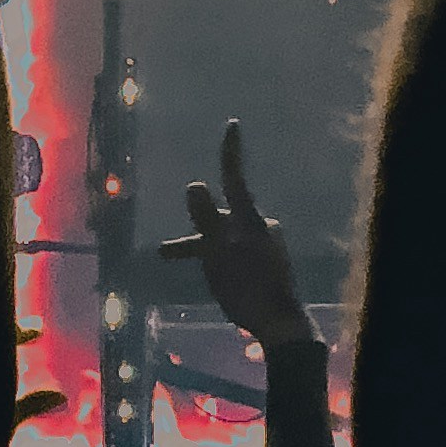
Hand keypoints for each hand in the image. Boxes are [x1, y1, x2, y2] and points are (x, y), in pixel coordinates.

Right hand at [157, 121, 316, 354]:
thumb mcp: (220, 251)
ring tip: (166, 256)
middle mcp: (256, 227)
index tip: (233, 125)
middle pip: (217, 218)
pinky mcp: (261, 264)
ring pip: (220, 238)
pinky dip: (214, 261)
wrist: (280, 321)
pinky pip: (230, 254)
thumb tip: (193, 185)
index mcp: (249, 219)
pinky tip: (211, 279)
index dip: (230, 152)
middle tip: (165, 250)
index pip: (234, 179)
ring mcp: (260, 245)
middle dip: (194, 229)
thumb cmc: (249, 285)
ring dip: (197, 248)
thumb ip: (206, 219)